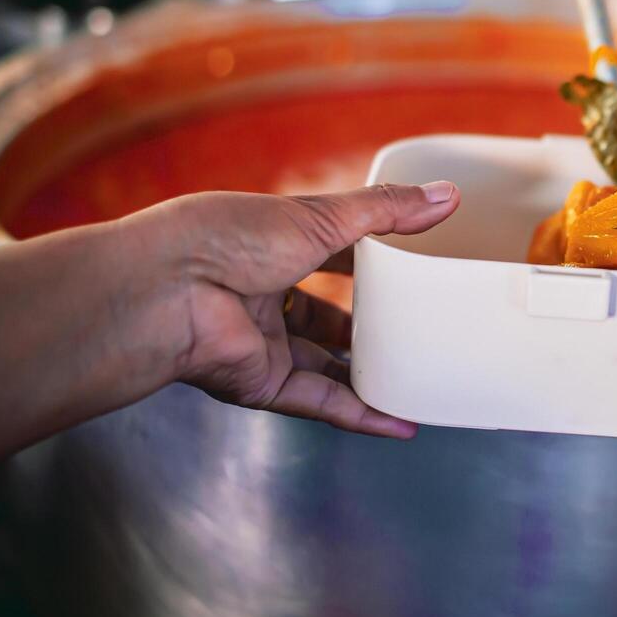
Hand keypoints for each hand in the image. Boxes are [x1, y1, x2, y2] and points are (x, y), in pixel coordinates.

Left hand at [128, 182, 458, 437]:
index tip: (409, 261)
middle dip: (365, 323)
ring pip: (325, 364)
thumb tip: (446, 196)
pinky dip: (361, 413)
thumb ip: (387, 210)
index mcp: (269, 245)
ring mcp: (262, 342)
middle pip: (324, 315)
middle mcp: (262, 294)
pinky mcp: (262, 384)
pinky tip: (400, 420)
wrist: (170, 291)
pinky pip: (320, 401)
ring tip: (419, 376)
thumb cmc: (228, 239)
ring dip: (368, 373)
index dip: (365, 257)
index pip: (327, 251)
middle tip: (416, 326)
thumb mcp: (321, 215)